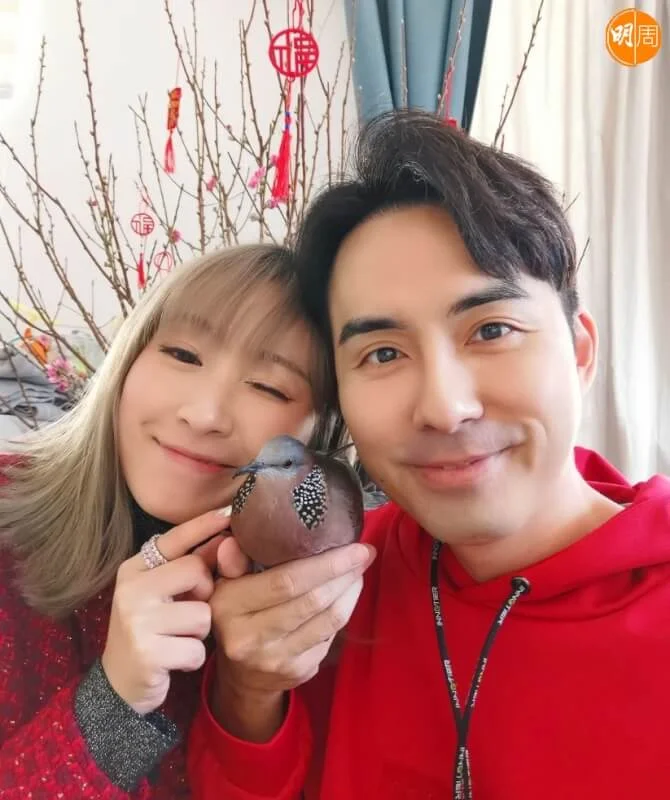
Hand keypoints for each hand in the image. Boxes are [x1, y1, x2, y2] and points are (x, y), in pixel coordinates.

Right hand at [101, 508, 230, 715]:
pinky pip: (197, 648)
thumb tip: (227, 539)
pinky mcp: (146, 652)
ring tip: (177, 638)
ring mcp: (136, 620)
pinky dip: (193, 657)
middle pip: (195, 571)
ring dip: (200, 632)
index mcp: (135, 569)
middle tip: (186, 611)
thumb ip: (193, 567)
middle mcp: (131, 589)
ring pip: (202, 614)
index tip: (228, 511)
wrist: (119, 685)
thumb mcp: (167, 595)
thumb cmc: (153, 631)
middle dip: (204, 594)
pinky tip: (173, 660)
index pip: (174, 539)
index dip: (203, 525)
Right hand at [208, 537, 375, 739]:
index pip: (285, 582)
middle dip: (344, 573)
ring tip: (359, 569)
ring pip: (328, 620)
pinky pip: (331, 635)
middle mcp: (251, 638)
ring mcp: (276, 659)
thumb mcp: (223, 584)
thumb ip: (232, 562)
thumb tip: (232, 542)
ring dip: (350, 591)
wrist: (241, 674)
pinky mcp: (298, 671)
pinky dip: (344, 610)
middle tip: (364, 553)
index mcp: (229, 607)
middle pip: (312, 600)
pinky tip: (347, 593)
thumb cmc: (235, 614)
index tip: (353, 545)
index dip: (325, 563)